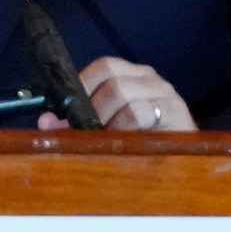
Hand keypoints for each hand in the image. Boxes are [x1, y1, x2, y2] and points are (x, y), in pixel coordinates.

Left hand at [37, 57, 196, 131]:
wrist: (185, 164)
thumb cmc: (143, 146)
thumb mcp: (106, 132)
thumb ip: (77, 125)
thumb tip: (45, 121)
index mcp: (132, 76)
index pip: (103, 66)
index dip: (81, 86)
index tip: (66, 111)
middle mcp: (149, 79)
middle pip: (110, 80)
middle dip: (91, 109)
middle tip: (88, 132)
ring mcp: (164, 93)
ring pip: (122, 94)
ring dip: (107, 121)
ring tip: (110, 141)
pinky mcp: (176, 111)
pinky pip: (139, 112)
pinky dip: (124, 128)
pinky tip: (126, 144)